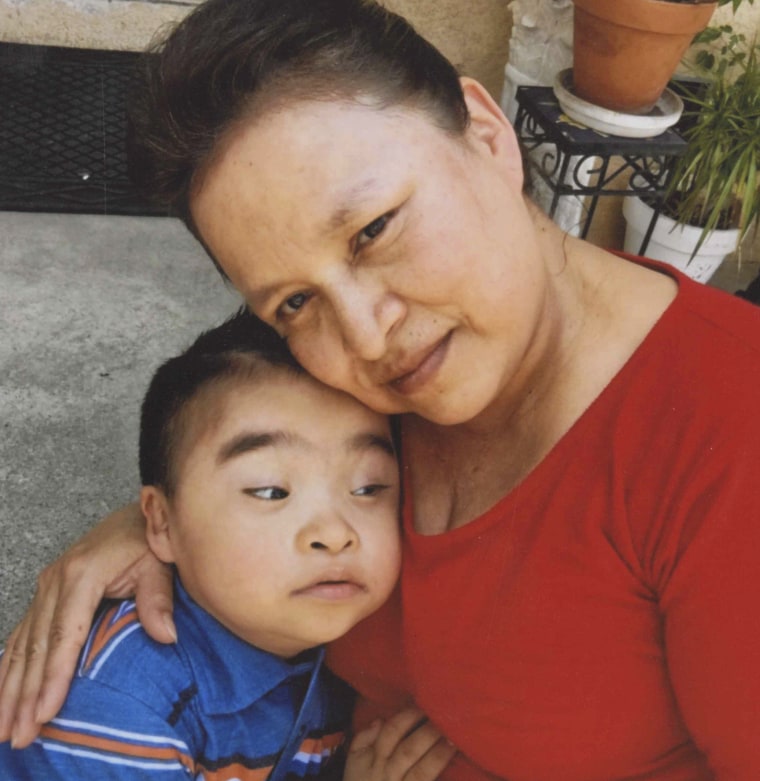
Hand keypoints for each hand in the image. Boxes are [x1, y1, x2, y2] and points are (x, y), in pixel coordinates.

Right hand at [0, 502, 173, 747]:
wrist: (141, 513)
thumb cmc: (151, 539)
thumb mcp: (159, 562)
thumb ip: (158, 598)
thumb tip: (166, 636)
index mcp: (82, 574)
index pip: (64, 636)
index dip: (54, 677)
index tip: (46, 713)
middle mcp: (56, 580)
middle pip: (36, 646)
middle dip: (24, 695)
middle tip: (18, 735)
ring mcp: (47, 585)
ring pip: (22, 644)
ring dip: (9, 687)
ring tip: (2, 727)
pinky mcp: (46, 590)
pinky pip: (22, 633)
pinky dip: (9, 665)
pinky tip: (3, 691)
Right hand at [344, 707, 456, 780]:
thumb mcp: (353, 762)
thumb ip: (363, 738)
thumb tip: (380, 720)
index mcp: (374, 760)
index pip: (391, 733)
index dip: (409, 717)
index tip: (425, 706)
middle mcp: (388, 775)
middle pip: (409, 750)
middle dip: (428, 733)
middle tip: (447, 717)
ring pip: (421, 772)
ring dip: (439, 755)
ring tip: (454, 740)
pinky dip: (439, 776)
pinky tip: (455, 771)